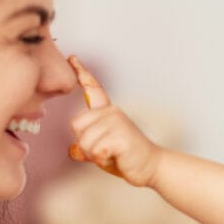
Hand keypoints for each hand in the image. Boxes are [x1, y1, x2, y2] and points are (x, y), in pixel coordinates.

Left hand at [68, 55, 160, 186]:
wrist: (151, 165)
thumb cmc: (125, 156)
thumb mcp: (100, 147)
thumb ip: (85, 145)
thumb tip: (73, 150)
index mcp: (108, 111)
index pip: (93, 88)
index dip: (81, 73)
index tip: (72, 58)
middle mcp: (112, 112)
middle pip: (76, 124)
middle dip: (83, 143)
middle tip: (103, 149)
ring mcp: (117, 122)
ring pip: (84, 141)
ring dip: (93, 155)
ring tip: (110, 154)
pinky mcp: (121, 136)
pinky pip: (96, 151)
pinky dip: (101, 160)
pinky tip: (115, 157)